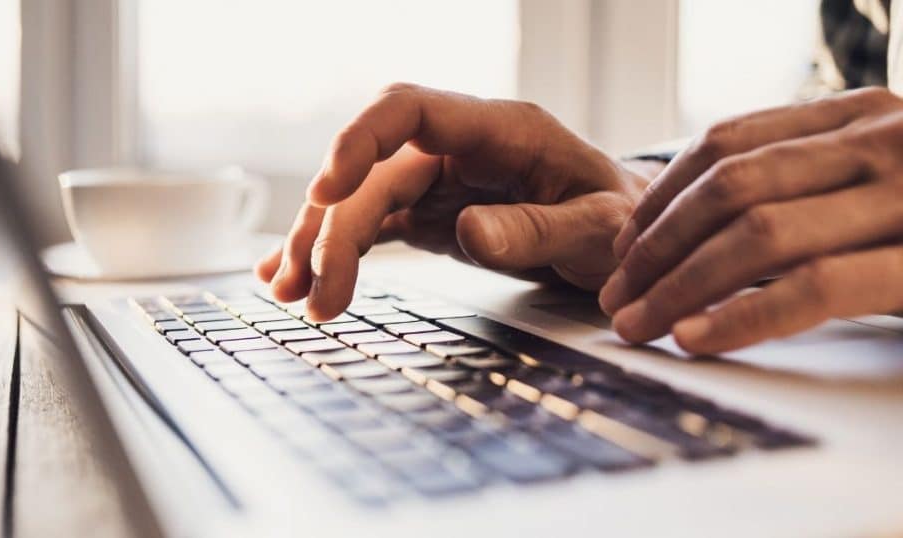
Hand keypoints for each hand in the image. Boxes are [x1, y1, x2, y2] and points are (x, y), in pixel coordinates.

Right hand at [255, 83, 649, 320]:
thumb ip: (538, 228)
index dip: (359, 141)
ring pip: (360, 199)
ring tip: (292, 294)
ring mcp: (438, 180)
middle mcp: (458, 148)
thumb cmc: (621, 220)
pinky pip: (370, 224)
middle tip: (314, 293)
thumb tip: (468, 233)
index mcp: (500, 130)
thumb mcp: (600, 228)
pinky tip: (296, 277)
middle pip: (372, 171)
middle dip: (333, 228)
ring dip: (319, 243)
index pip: (409, 109)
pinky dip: (334, 250)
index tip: (327, 190)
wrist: (626, 236)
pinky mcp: (429, 213)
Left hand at [598, 87, 902, 353]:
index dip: (660, 196)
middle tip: (615, 295)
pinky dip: (742, 315)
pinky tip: (694, 337)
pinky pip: (814, 286)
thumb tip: (694, 227)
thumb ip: (806, 182)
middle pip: (730, 187)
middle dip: (656, 246)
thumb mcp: (875, 180)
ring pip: (758, 234)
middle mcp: (881, 140)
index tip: (621, 246)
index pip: (728, 143)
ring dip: (679, 286)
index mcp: (859, 115)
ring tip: (636, 323)